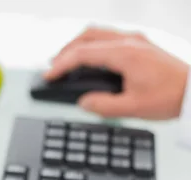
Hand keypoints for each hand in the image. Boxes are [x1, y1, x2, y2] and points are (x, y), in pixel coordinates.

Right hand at [44, 27, 188, 119]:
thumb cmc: (169, 96)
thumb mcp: (132, 108)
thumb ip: (103, 106)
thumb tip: (83, 102)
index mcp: (124, 53)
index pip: (83, 53)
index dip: (61, 65)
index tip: (48, 76)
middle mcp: (129, 41)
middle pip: (87, 36)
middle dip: (66, 51)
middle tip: (53, 68)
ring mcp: (136, 40)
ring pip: (98, 33)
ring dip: (79, 45)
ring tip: (67, 63)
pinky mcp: (140, 45)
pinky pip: (109, 38)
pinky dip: (93, 46)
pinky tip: (90, 61)